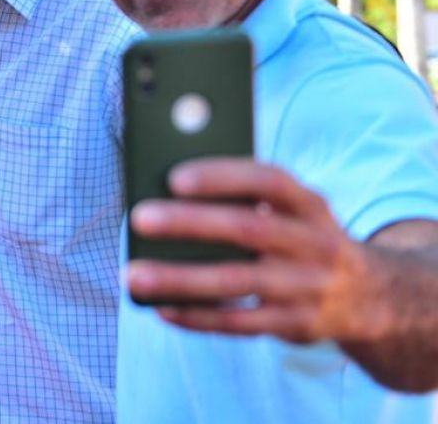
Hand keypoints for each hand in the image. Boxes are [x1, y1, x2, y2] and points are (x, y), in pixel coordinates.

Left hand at [127, 157, 372, 343]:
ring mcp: (308, 287)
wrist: (371, 295)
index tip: (175, 177)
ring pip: (237, 282)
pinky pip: (240, 324)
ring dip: (180, 279)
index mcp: (309, 205)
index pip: (269, 181)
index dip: (223, 177)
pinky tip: (161, 308)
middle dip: (190, 223)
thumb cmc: (300, 236)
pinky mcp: (297, 325)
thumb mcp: (293, 211)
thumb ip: (245, 200)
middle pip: (248, 229)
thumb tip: (167, 194)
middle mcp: (314, 244)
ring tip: (133, 275)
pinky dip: (197, 316)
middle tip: (139, 217)